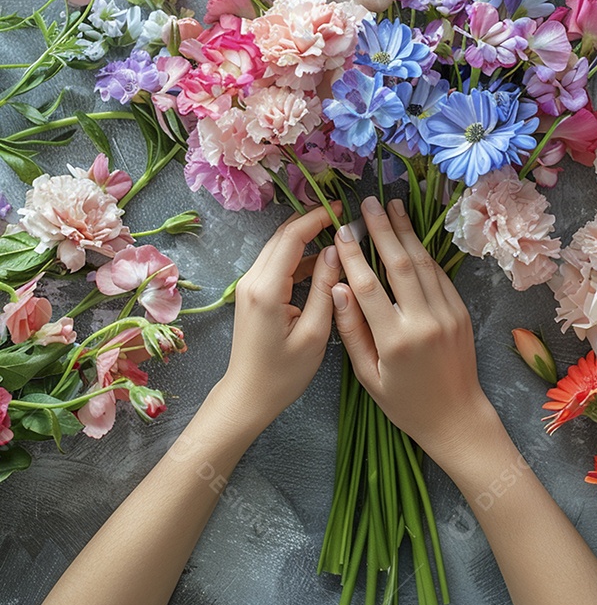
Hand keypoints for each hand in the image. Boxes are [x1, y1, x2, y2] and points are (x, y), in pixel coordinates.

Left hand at [218, 202, 341, 436]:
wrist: (247, 396)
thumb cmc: (283, 374)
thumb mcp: (314, 334)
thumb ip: (324, 289)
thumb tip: (334, 252)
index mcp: (266, 289)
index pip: (291, 238)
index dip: (316, 218)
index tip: (340, 208)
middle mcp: (252, 280)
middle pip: (282, 236)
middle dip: (311, 221)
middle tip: (341, 215)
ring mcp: (249, 285)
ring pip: (278, 247)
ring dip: (304, 236)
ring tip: (335, 232)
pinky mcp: (252, 292)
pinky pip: (275, 262)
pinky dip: (297, 254)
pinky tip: (320, 257)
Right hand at [330, 196, 491, 466]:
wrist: (457, 418)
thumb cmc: (405, 403)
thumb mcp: (368, 376)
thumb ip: (351, 331)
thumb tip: (337, 288)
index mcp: (396, 340)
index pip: (369, 286)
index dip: (353, 255)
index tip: (342, 231)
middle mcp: (424, 321)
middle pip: (400, 264)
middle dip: (383, 230)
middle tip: (368, 203)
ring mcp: (447, 314)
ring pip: (423, 263)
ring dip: (406, 232)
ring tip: (392, 206)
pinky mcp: (461, 312)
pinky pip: (439, 275)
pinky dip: (424, 253)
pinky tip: (412, 236)